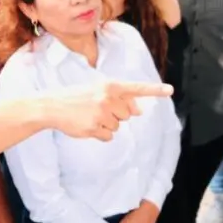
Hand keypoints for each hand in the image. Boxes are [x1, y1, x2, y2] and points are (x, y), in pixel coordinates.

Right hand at [46, 81, 173, 140]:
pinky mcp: (94, 128)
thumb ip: (120, 98)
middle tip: (98, 109)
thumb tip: (139, 111)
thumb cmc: (77, 97)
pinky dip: (100, 134)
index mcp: (110, 85)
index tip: (170, 91)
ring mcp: (101, 113)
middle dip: (116, 114)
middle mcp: (107, 98)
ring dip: (107, 124)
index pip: (137, 88)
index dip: (155, 90)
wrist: (52, 106)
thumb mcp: (98, 90)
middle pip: (128, 114)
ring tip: (90, 116)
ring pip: (118, 126)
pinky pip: (109, 136)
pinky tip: (87, 125)